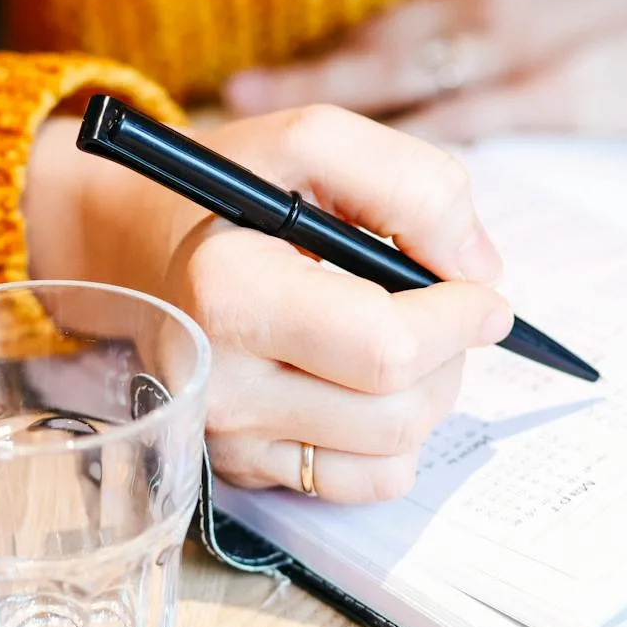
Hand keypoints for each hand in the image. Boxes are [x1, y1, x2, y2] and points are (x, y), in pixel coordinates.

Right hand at [25, 105, 510, 501]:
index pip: (387, 346)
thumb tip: (478, 268)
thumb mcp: (315, 142)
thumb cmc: (240, 190)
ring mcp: (230, 437)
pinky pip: (368, 484)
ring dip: (428, 393)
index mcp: (231, 290)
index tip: (480, 292)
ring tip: (402, 338)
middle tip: (443, 310)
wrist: (146, 244)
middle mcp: (221, 380)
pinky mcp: (246, 472)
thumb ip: (412, 185)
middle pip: (399, 408)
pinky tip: (370, 386)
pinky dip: (395, 440)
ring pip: (394, 452)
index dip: (458, 319)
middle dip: (449, 355)